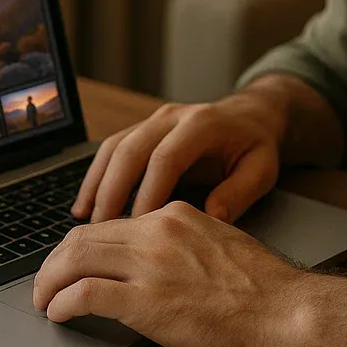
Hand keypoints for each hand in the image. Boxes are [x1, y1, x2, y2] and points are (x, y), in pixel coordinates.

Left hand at [32, 201, 346, 346]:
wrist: (289, 312)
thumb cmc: (266, 291)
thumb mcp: (219, 244)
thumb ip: (182, 245)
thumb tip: (152, 264)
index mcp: (175, 214)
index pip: (111, 223)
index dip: (81, 246)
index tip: (71, 264)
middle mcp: (158, 230)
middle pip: (83, 236)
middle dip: (54, 262)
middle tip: (44, 284)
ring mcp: (150, 265)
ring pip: (75, 259)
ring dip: (49, 282)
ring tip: (43, 301)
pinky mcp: (146, 302)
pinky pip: (84, 295)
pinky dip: (62, 303)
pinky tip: (59, 314)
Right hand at [72, 91, 286, 223]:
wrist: (250, 115)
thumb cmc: (256, 146)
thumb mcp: (261, 169)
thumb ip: (239, 193)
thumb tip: (211, 217)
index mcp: (201, 124)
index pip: (165, 158)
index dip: (148, 193)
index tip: (137, 228)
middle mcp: (171, 117)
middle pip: (130, 150)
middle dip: (112, 192)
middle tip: (101, 231)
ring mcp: (153, 120)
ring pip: (113, 148)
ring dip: (96, 185)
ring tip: (86, 222)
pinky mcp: (142, 129)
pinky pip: (111, 150)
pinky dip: (95, 177)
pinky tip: (85, 205)